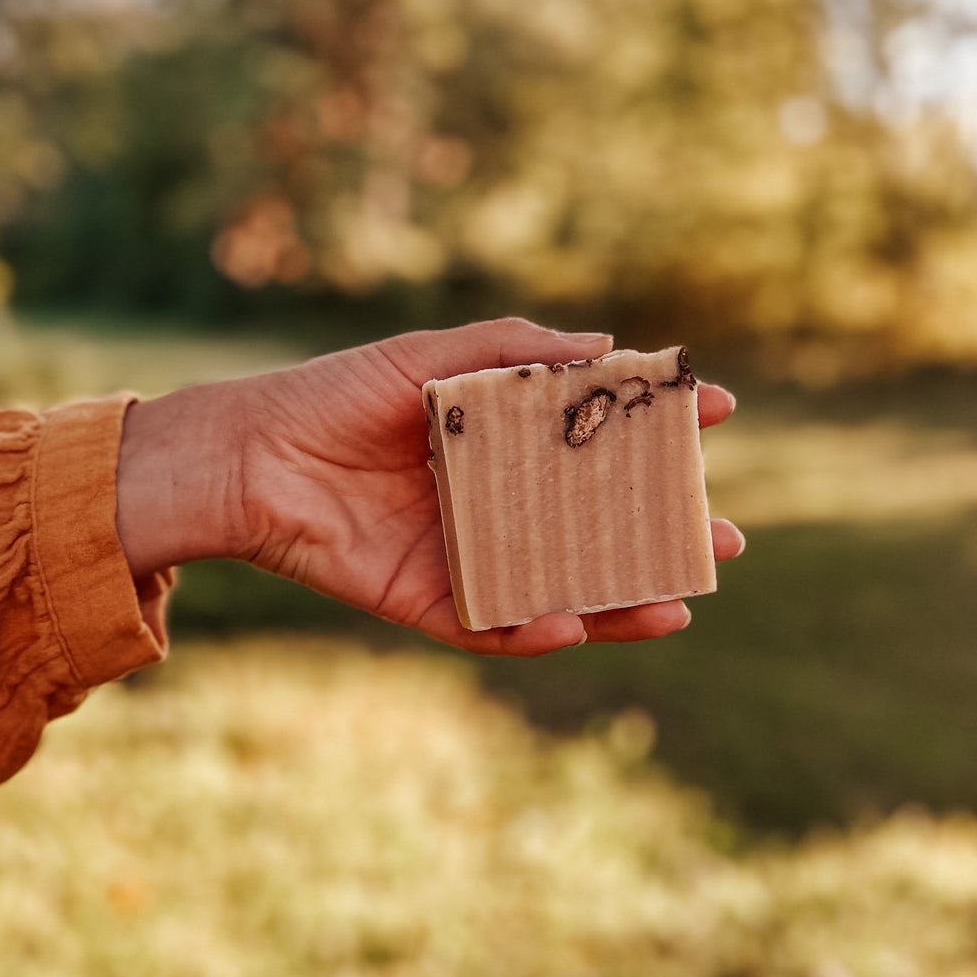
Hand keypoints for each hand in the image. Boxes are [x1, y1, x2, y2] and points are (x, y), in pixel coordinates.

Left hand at [115, 318, 744, 656]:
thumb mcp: (429, 355)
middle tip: (724, 541)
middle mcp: (495, 506)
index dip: (657, 433)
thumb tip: (607, 344)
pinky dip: (532, 631)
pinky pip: (491, 628)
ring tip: (678, 602)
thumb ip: (512, 349)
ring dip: (621, 604)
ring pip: (560, 590)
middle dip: (663, 539)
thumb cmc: (335, 395)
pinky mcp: (428, 603)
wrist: (251, 456)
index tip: (714, 413)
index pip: (599, 444)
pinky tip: (572, 622)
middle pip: (597, 530)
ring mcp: (466, 558)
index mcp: (501, 444)